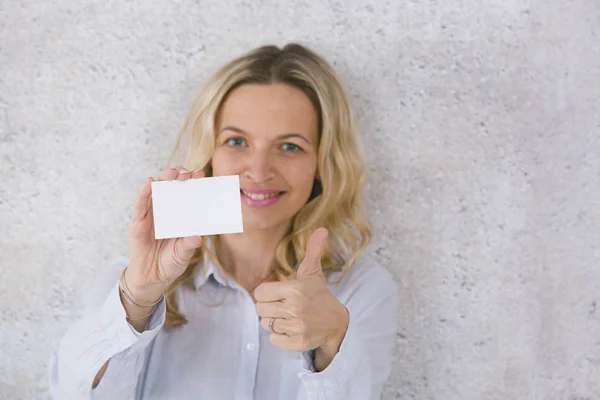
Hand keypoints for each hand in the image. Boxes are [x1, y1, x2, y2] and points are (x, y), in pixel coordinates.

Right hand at [126, 167, 204, 302]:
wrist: (151, 279)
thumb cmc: (169, 263)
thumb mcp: (182, 255)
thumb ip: (188, 246)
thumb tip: (197, 239)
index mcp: (177, 216)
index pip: (185, 194)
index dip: (191, 183)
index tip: (201, 175)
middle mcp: (164, 212)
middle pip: (170, 188)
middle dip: (178, 177)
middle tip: (188, 173)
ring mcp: (150, 216)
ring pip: (155, 192)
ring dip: (163, 179)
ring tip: (172, 172)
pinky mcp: (137, 223)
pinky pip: (140, 205)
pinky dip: (144, 192)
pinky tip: (150, 182)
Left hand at [254, 228, 349, 368]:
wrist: (338, 323)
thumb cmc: (319, 296)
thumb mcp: (313, 273)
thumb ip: (313, 251)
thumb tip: (322, 229)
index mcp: (294, 288)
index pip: (259, 293)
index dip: (266, 294)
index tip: (277, 295)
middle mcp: (295, 307)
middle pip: (260, 310)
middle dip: (269, 309)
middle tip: (284, 307)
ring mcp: (297, 326)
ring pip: (267, 325)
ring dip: (275, 323)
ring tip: (289, 318)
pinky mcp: (298, 342)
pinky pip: (274, 340)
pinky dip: (281, 337)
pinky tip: (293, 329)